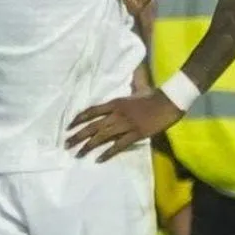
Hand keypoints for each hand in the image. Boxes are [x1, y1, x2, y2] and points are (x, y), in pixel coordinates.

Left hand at [66, 90, 183, 161]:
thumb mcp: (136, 88)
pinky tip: (98, 159)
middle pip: (92, 126)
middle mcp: (116, 114)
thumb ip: (131, 84)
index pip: (91, 111)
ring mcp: (125, 125)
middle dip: (77, 135)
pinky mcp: (136, 134)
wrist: (168, 102)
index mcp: (114, 103)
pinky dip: (108, 153)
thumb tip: (131, 74)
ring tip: (77, 154)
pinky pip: (119, 145)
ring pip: (102, 137)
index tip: (69, 127)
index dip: (79, 119)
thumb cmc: (153, 95)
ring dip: (88, 146)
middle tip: (66, 143)